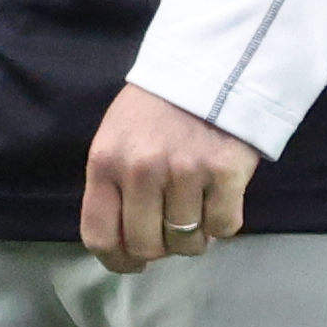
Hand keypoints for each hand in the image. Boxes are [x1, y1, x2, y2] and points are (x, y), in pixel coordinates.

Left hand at [81, 84, 262, 271]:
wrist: (211, 64)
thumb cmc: (159, 106)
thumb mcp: (117, 136)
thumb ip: (113, 185)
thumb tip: (123, 245)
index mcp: (105, 162)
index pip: (100, 236)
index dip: (117, 261)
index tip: (131, 262)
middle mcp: (141, 170)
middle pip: (146, 247)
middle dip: (160, 249)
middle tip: (171, 230)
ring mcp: (185, 171)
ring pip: (188, 243)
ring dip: (194, 237)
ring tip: (196, 209)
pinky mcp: (226, 172)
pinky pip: (224, 227)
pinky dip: (223, 222)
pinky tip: (219, 197)